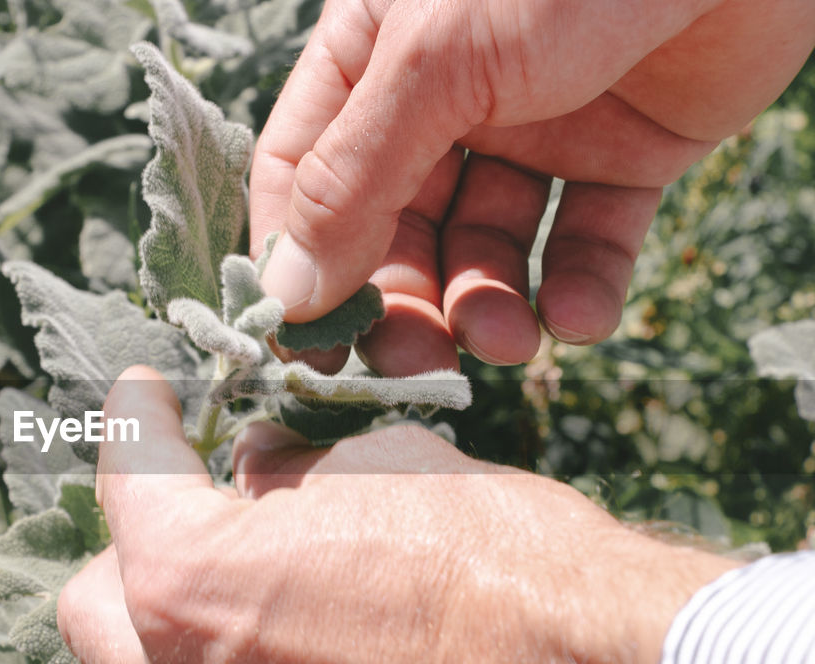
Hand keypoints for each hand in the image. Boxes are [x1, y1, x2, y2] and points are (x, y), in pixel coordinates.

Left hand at [58, 366, 740, 663]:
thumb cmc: (510, 576)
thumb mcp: (388, 468)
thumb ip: (295, 467)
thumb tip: (262, 466)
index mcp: (188, 584)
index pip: (125, 480)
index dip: (136, 423)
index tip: (146, 399)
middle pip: (97, 611)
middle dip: (131, 550)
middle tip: (192, 512)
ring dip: (196, 631)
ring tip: (277, 592)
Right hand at [252, 0, 814, 372]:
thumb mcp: (433, 63)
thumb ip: (350, 179)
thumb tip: (286, 291)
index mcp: (371, 56)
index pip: (300, 172)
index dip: (297, 260)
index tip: (307, 343)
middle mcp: (440, 99)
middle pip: (391, 229)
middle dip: (402, 303)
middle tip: (415, 365)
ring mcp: (532, 130)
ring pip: (484, 249)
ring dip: (487, 308)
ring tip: (510, 343)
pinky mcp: (621, 156)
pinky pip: (582, 242)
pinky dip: (577, 290)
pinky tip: (577, 317)